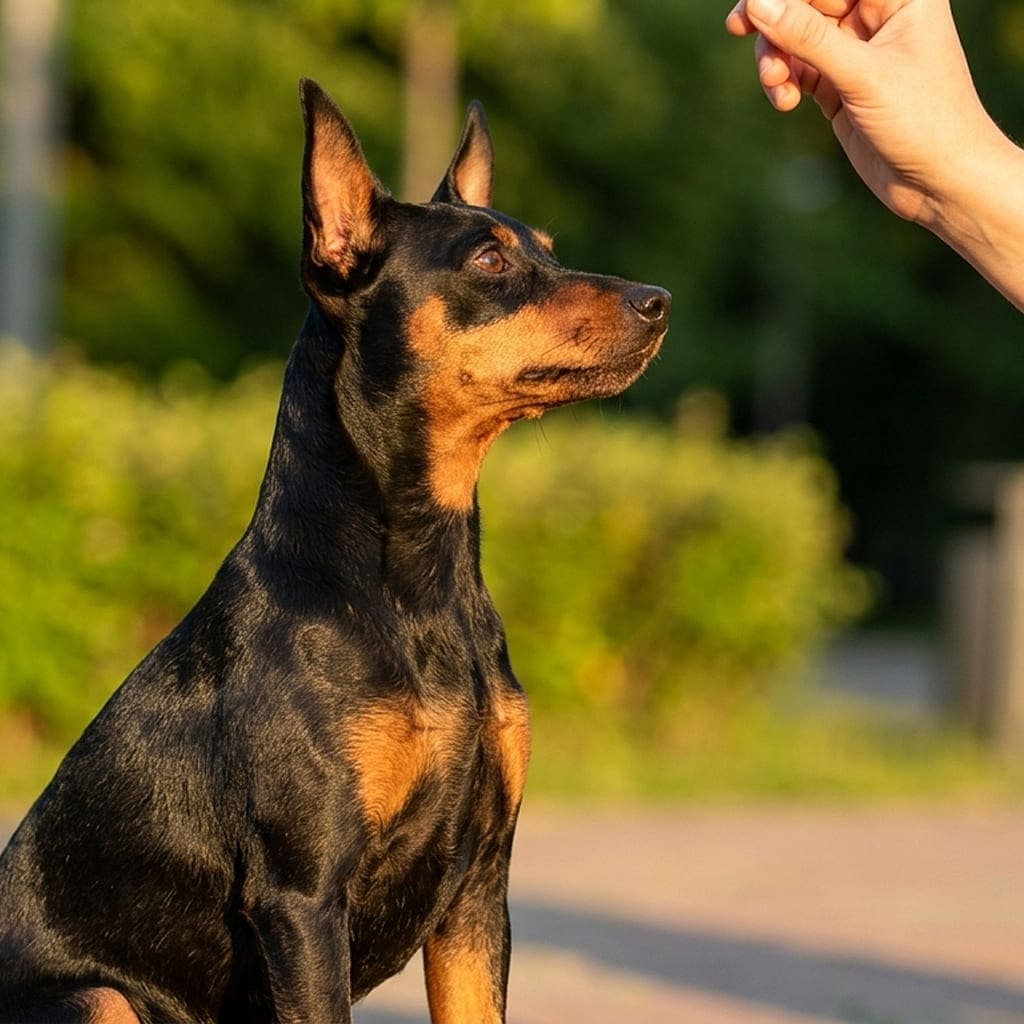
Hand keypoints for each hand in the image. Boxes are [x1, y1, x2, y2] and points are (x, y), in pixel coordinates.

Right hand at [725, 0, 997, 225]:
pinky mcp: (841, 85)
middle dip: (774, 21)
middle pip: (807, 1)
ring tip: (774, 85)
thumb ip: (807, 38)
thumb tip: (757, 3)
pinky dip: (783, 83)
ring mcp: (857, 51)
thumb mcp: (862, 76)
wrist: (940, 182)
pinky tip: (784, 103)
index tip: (750, 8)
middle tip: (736, 27)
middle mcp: (878, 15)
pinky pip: (798, 70)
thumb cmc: (923, 121)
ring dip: (774, 57)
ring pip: (796, 36)